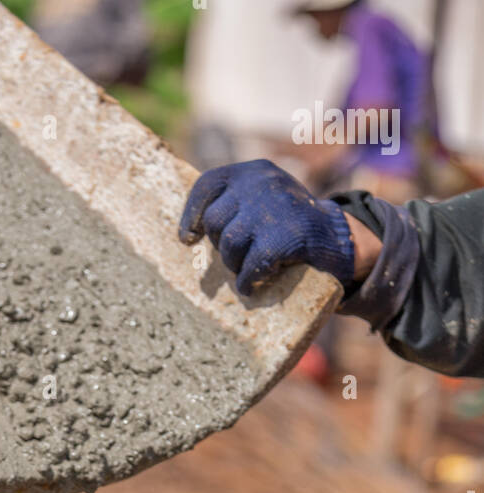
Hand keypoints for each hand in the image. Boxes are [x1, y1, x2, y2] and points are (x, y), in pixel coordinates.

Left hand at [178, 159, 356, 295]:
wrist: (339, 237)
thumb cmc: (293, 224)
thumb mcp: (265, 201)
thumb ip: (237, 204)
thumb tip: (193, 229)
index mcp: (254, 171)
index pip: (208, 185)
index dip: (193, 214)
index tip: (189, 238)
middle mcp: (261, 182)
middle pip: (215, 220)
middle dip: (220, 245)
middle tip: (237, 256)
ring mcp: (272, 208)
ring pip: (228, 244)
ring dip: (234, 264)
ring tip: (248, 269)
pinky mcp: (284, 237)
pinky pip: (250, 266)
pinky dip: (248, 281)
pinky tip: (253, 285)